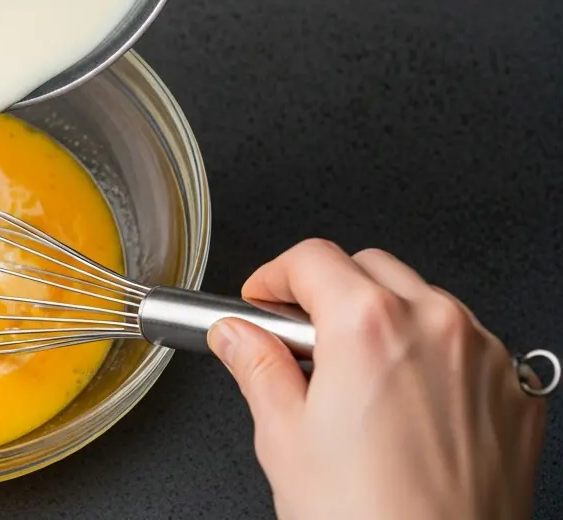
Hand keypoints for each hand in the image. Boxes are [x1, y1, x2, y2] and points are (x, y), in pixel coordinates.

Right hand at [208, 239, 544, 519]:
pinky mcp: (515, 391)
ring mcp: (484, 355)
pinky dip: (433, 355)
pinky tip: (407, 404)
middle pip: (369, 267)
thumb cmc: (369, 519)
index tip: (262, 300)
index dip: (274, 276)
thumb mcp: (283, 437)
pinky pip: (468, 344)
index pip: (310, 257)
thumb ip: (255, 366)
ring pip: (423, 300)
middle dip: (329, 291)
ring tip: (358, 380)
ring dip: (385, 318)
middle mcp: (434, 324)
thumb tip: (236, 335)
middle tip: (303, 341)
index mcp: (368, 324)